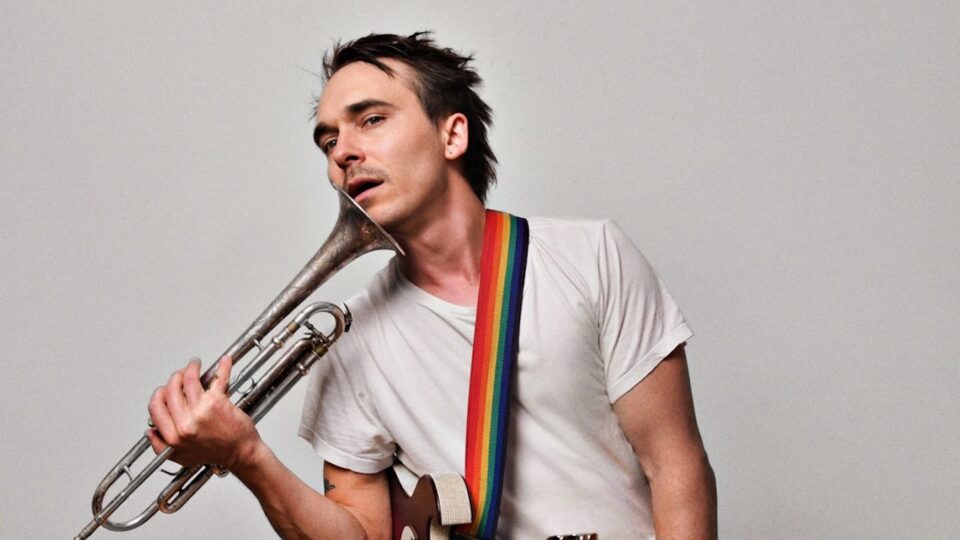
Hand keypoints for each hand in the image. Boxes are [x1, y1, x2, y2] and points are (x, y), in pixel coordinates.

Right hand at [146, 356, 261, 470]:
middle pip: (170, 390)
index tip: (165, 389)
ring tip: (195, 364)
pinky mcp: (218, 402)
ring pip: (189, 380)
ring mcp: (201, 411)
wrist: (241, 453)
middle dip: (175, 378)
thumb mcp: (181, 458)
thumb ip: (160, 447)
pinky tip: (225, 361)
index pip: (156, 407)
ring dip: (191, 367)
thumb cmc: (217, 453)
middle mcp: (184, 423)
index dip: (159, 394)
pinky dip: (223, 367)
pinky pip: (218, 378)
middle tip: (181, 374)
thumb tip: (149, 431)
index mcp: (173, 436)